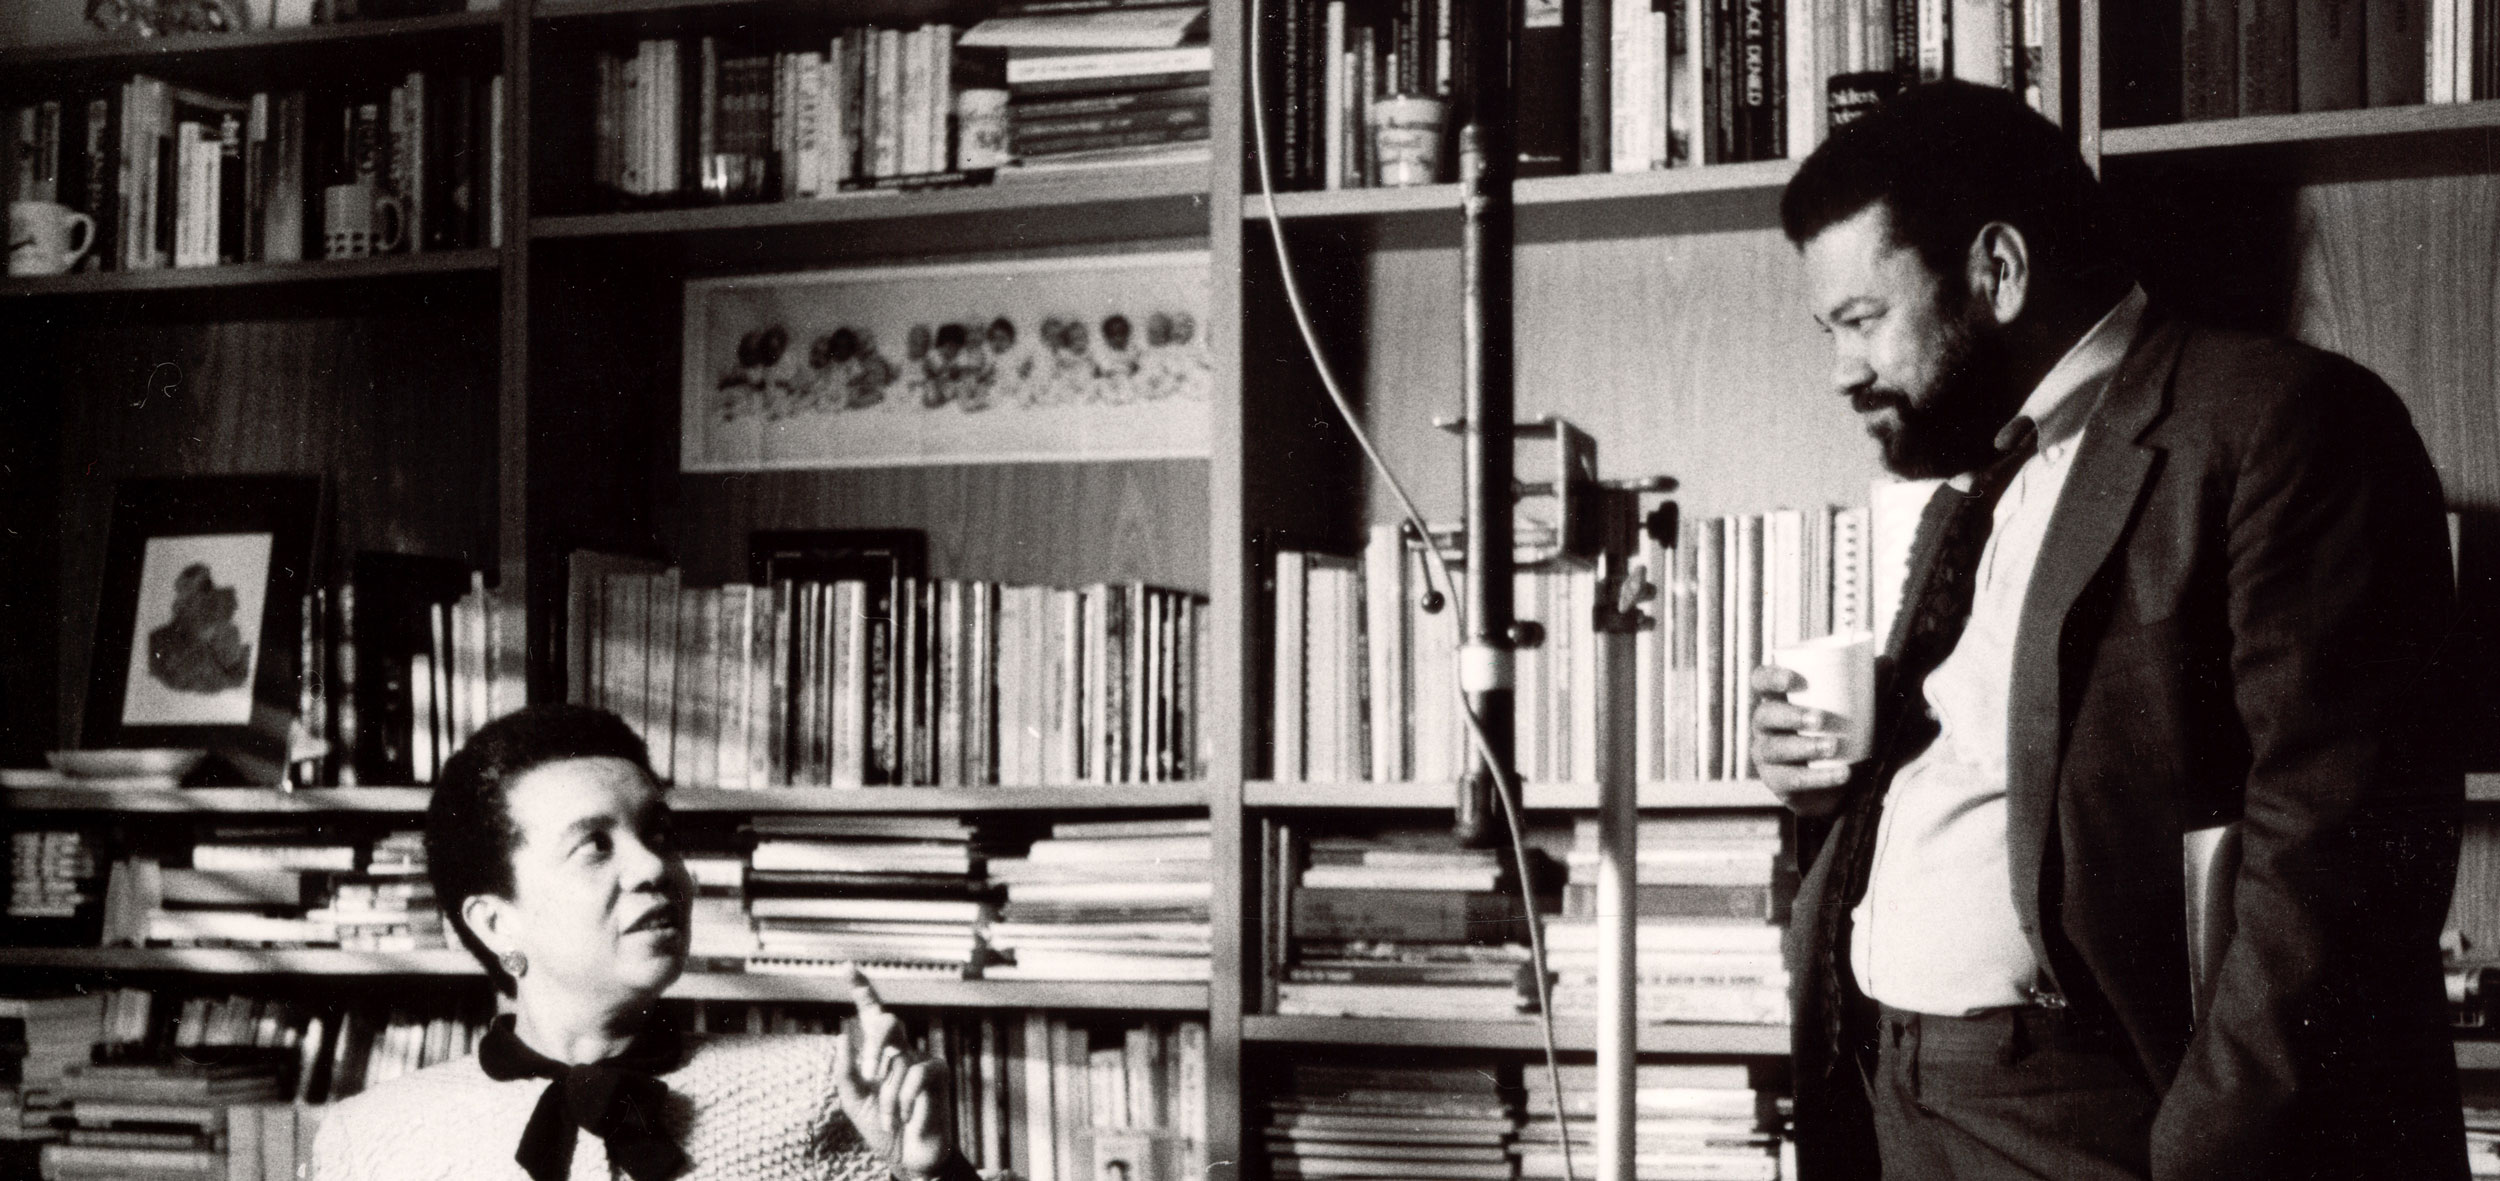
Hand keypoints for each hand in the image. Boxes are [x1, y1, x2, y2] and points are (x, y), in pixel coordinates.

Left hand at [833, 967, 953, 1180]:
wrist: (908, 1157)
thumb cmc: (882, 1128)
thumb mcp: (854, 1102)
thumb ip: (845, 1072)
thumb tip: (842, 1036)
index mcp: (880, 1052)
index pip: (871, 1013)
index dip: (862, 988)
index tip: (846, 967)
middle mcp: (901, 1049)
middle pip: (886, 1022)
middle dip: (874, 1046)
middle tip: (869, 1076)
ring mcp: (921, 1059)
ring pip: (896, 1064)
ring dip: (886, 1099)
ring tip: (890, 1120)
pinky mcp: (938, 1073)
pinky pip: (915, 1076)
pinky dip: (903, 1100)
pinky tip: (904, 1117)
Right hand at [1749, 665, 1853, 817]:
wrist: (1840, 782)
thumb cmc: (1842, 733)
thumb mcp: (1854, 709)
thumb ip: (1867, 686)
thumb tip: (1886, 661)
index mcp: (1779, 699)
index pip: (1761, 681)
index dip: (1771, 678)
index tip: (1796, 680)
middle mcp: (1765, 726)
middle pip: (1765, 715)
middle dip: (1791, 715)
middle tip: (1821, 719)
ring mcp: (1766, 755)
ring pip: (1773, 749)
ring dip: (1804, 746)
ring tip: (1834, 746)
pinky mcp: (1777, 782)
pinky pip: (1792, 780)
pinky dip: (1820, 777)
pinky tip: (1843, 774)